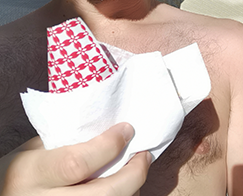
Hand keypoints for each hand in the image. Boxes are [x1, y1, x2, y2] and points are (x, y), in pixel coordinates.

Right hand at [0, 123, 150, 195]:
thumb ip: (69, 140)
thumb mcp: (36, 150)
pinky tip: (125, 187)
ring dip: (132, 190)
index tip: (127, 130)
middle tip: (144, 155)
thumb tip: (112, 130)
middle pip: (103, 195)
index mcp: (31, 174)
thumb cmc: (22, 171)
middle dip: (133, 174)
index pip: (77, 162)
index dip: (109, 146)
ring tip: (138, 170)